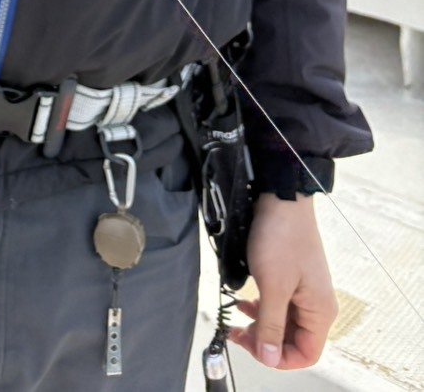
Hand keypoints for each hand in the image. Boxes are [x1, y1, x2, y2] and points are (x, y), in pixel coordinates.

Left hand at [228, 194, 337, 369]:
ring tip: (236, 319)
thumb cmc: (281, 237)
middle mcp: (316, 305)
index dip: (279, 358)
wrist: (281, 198)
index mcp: (320, 311)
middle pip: (292, 340)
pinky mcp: (292, 278)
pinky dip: (261, 308)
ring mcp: (305, 291)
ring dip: (260, 325)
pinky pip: (279, 305)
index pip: (306, 354)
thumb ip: (271, 324)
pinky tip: (244, 303)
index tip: (253, 349)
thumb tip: (269, 358)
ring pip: (283, 323)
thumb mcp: (273, 285)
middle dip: (265, 341)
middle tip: (237, 332)